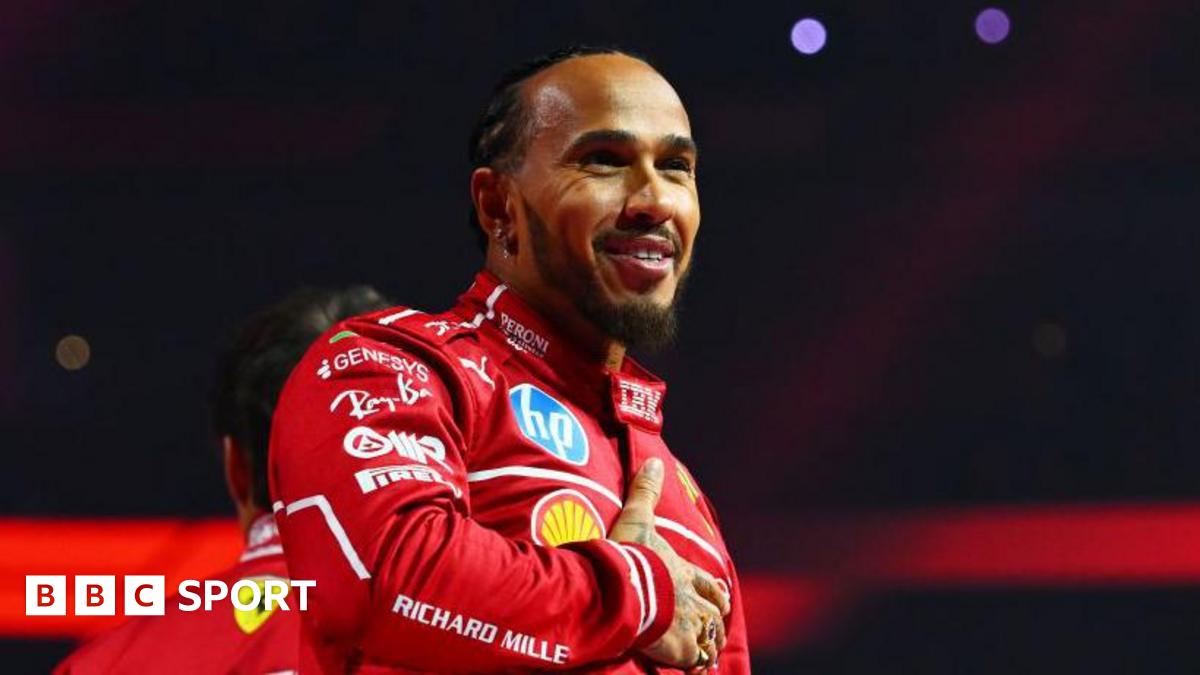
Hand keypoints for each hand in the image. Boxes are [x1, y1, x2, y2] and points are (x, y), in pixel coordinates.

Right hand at [609, 458, 729, 670]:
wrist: (628, 588)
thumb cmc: (632, 555)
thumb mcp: (637, 518)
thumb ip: (645, 491)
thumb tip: (654, 461)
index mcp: (684, 573)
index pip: (708, 584)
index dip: (715, 592)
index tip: (720, 599)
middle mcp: (692, 600)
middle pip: (714, 614)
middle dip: (715, 621)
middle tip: (715, 628)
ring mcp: (688, 625)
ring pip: (709, 638)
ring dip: (708, 644)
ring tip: (706, 654)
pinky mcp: (679, 648)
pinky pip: (694, 661)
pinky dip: (696, 665)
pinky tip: (694, 669)